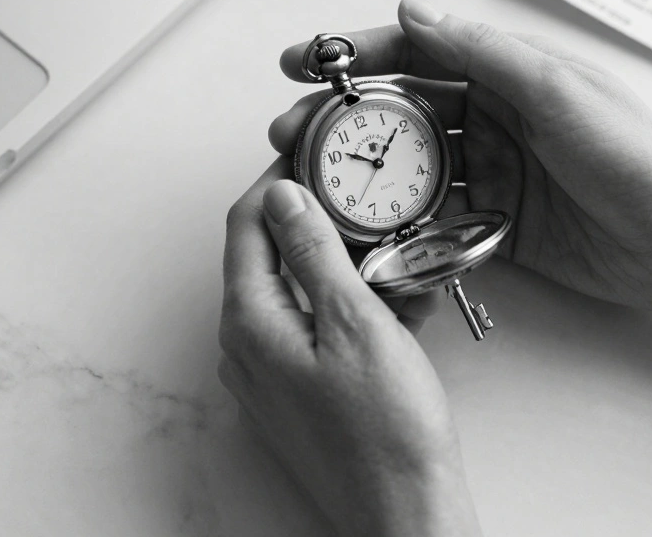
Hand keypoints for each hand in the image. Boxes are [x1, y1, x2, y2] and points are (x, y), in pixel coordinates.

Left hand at [220, 159, 482, 536]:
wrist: (405, 511)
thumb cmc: (387, 435)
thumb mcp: (357, 323)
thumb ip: (315, 254)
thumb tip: (284, 198)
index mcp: (251, 323)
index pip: (246, 225)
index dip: (278, 179)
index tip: (311, 151)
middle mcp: (246, 348)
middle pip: (267, 255)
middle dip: (316, 222)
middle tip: (361, 198)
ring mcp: (268, 374)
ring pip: (296, 290)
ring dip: (342, 265)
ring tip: (395, 258)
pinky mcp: (296, 392)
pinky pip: (313, 327)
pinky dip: (349, 306)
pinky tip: (396, 306)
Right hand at [270, 0, 651, 310]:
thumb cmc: (635, 157)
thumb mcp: (556, 90)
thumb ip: (482, 53)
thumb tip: (414, 11)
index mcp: (509, 75)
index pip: (419, 52)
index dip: (357, 54)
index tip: (306, 63)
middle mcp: (496, 119)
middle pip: (403, 112)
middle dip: (343, 121)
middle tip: (292, 134)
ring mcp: (494, 173)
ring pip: (411, 167)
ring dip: (362, 174)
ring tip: (314, 184)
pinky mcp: (496, 225)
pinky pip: (435, 219)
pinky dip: (400, 223)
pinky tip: (366, 229)